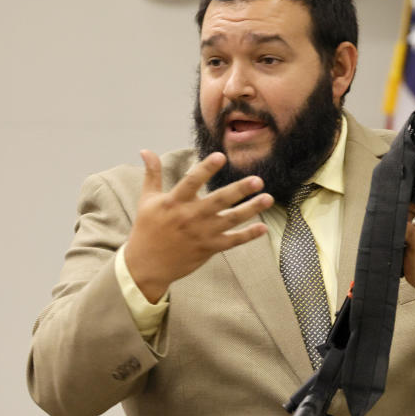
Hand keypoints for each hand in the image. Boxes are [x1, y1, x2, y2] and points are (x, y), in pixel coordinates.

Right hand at [125, 150, 272, 301]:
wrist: (147, 265)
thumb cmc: (148, 229)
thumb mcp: (147, 200)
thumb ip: (152, 174)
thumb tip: (146, 150)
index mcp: (174, 202)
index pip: (191, 181)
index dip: (206, 169)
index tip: (221, 156)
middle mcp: (190, 217)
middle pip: (219, 200)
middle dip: (240, 190)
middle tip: (258, 180)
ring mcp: (201, 234)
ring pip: (231, 220)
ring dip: (251, 209)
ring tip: (269, 198)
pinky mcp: (209, 248)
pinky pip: (232, 241)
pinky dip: (248, 235)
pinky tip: (263, 228)